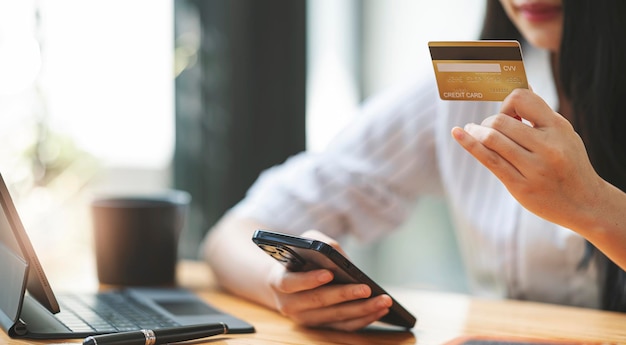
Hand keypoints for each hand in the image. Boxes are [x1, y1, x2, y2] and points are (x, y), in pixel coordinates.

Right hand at [265, 230, 392, 330]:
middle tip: (366, 288)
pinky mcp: (321, 326)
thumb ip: (319, 244)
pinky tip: (380, 310)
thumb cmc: (300, 256)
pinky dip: (364, 319)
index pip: (291, 283)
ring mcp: (305, 318)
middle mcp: (289, 304)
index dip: (309, 280)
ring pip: (335, 317)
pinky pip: (344, 326)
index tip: (329, 273)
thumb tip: (339, 258)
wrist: (290, 278)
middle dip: (344, 295)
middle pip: (318, 302)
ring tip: (383, 300)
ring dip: (361, 310)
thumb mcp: (306, 242)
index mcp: (279, 280)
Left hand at [451, 88, 605, 231]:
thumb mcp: (563, 134)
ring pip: (492, 139)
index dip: (508, 102)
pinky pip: (489, 160)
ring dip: (476, 132)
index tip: (508, 114)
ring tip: (471, 130)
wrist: (585, 204)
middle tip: (487, 128)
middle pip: (501, 121)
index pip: (523, 99)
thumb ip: (540, 114)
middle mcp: (548, 146)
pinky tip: (458, 133)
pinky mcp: (520, 186)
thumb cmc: (569, 164)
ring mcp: (534, 168)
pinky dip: (469, 144)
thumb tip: (521, 84)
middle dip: (488, 122)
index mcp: (558, 128)